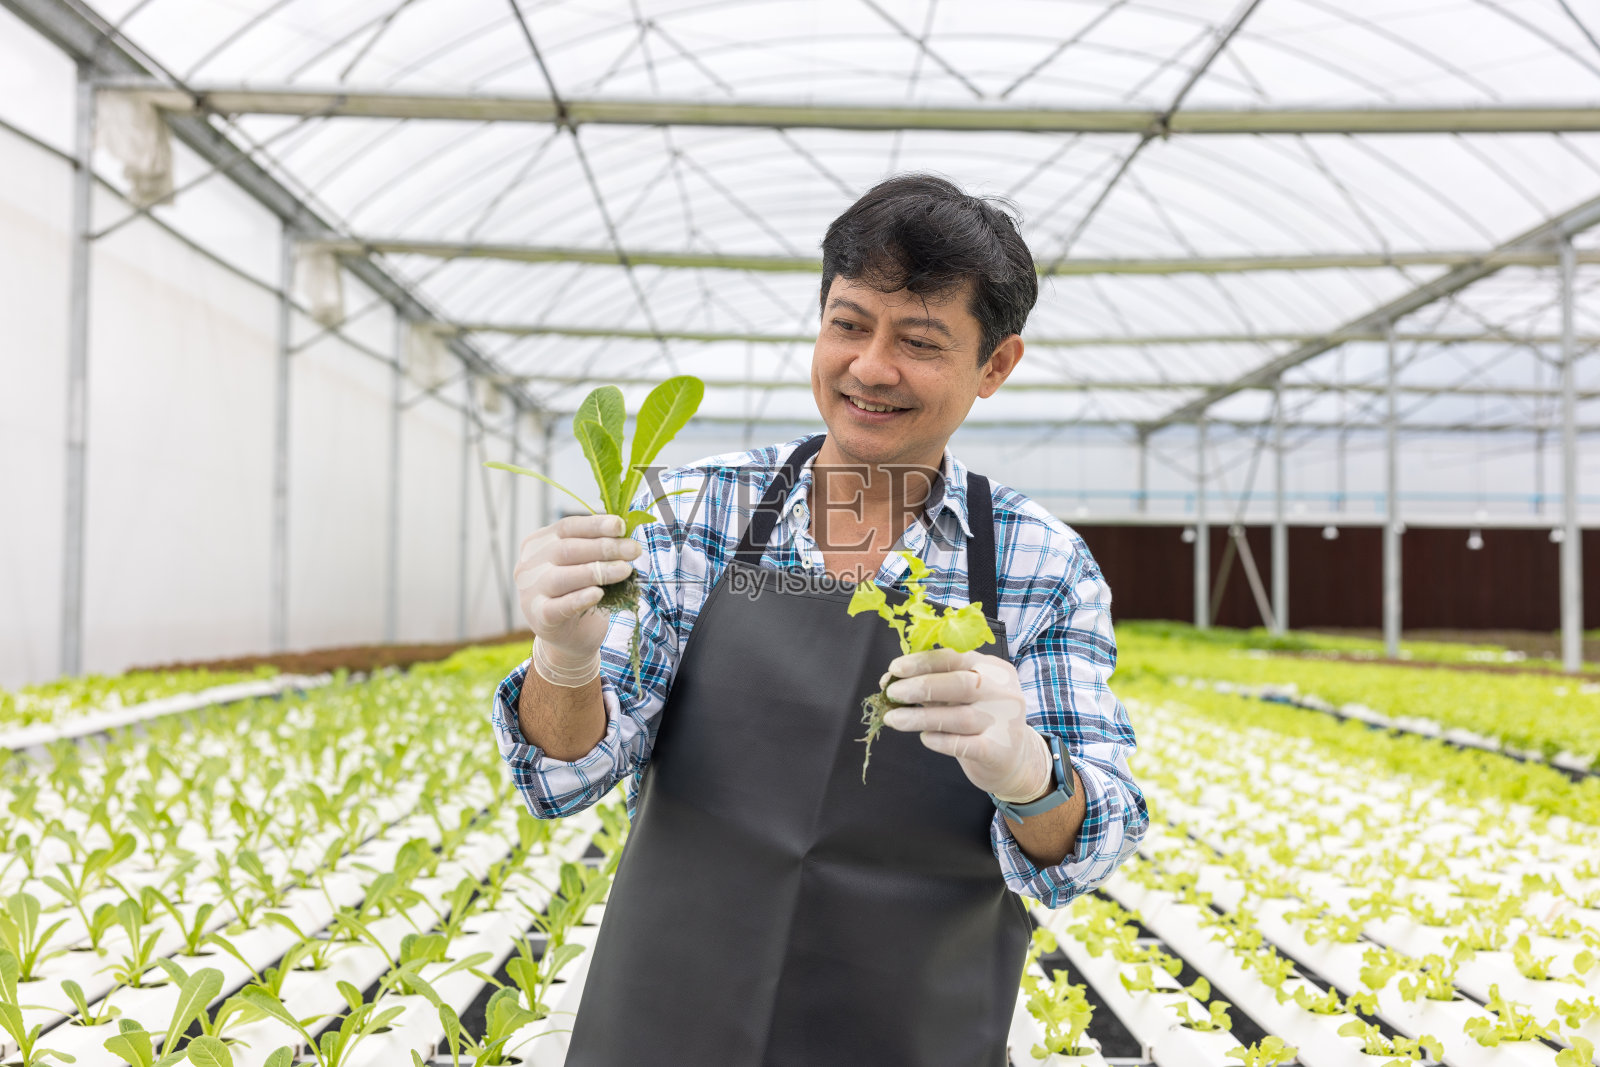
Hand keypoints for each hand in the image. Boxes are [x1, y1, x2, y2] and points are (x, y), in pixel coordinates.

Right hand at [514, 514, 640, 684]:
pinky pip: (560, 606)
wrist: (571, 636)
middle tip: (634, 550)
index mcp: (538, 543)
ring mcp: (530, 592)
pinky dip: (580, 599)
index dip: (595, 525)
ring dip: (598, 571)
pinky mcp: (538, 617)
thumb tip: (624, 532)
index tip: (621, 526)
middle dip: (605, 548)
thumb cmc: (581, 592)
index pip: (567, 527)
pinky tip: (599, 593)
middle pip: (567, 549)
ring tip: (625, 570)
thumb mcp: (587, 564)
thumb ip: (597, 548)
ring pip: (563, 576)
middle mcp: (529, 565)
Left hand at [879, 649, 1050, 802]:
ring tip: (894, 720)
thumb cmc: (979, 720)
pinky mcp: (999, 750)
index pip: (955, 658)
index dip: (922, 662)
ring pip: (959, 716)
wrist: (1014, 759)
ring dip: (920, 717)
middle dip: (920, 686)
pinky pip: (964, 745)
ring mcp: (1004, 721)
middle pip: (960, 683)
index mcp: (993, 669)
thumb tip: (890, 681)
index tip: (894, 669)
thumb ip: (932, 686)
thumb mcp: (962, 696)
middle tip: (892, 693)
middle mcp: (1003, 692)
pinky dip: (939, 741)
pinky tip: (924, 738)